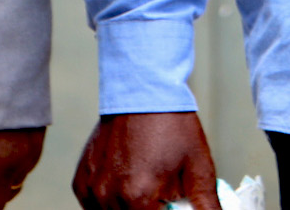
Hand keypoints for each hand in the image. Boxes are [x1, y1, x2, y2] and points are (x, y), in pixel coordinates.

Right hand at [73, 113, 217, 209]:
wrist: (143, 90)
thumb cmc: (171, 126)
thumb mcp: (199, 170)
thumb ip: (207, 207)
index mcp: (139, 197)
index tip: (172, 206)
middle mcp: (110, 196)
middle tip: (160, 196)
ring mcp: (92, 189)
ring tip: (144, 188)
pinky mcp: (81, 181)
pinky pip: (93, 207)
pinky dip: (109, 204)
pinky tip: (125, 187)